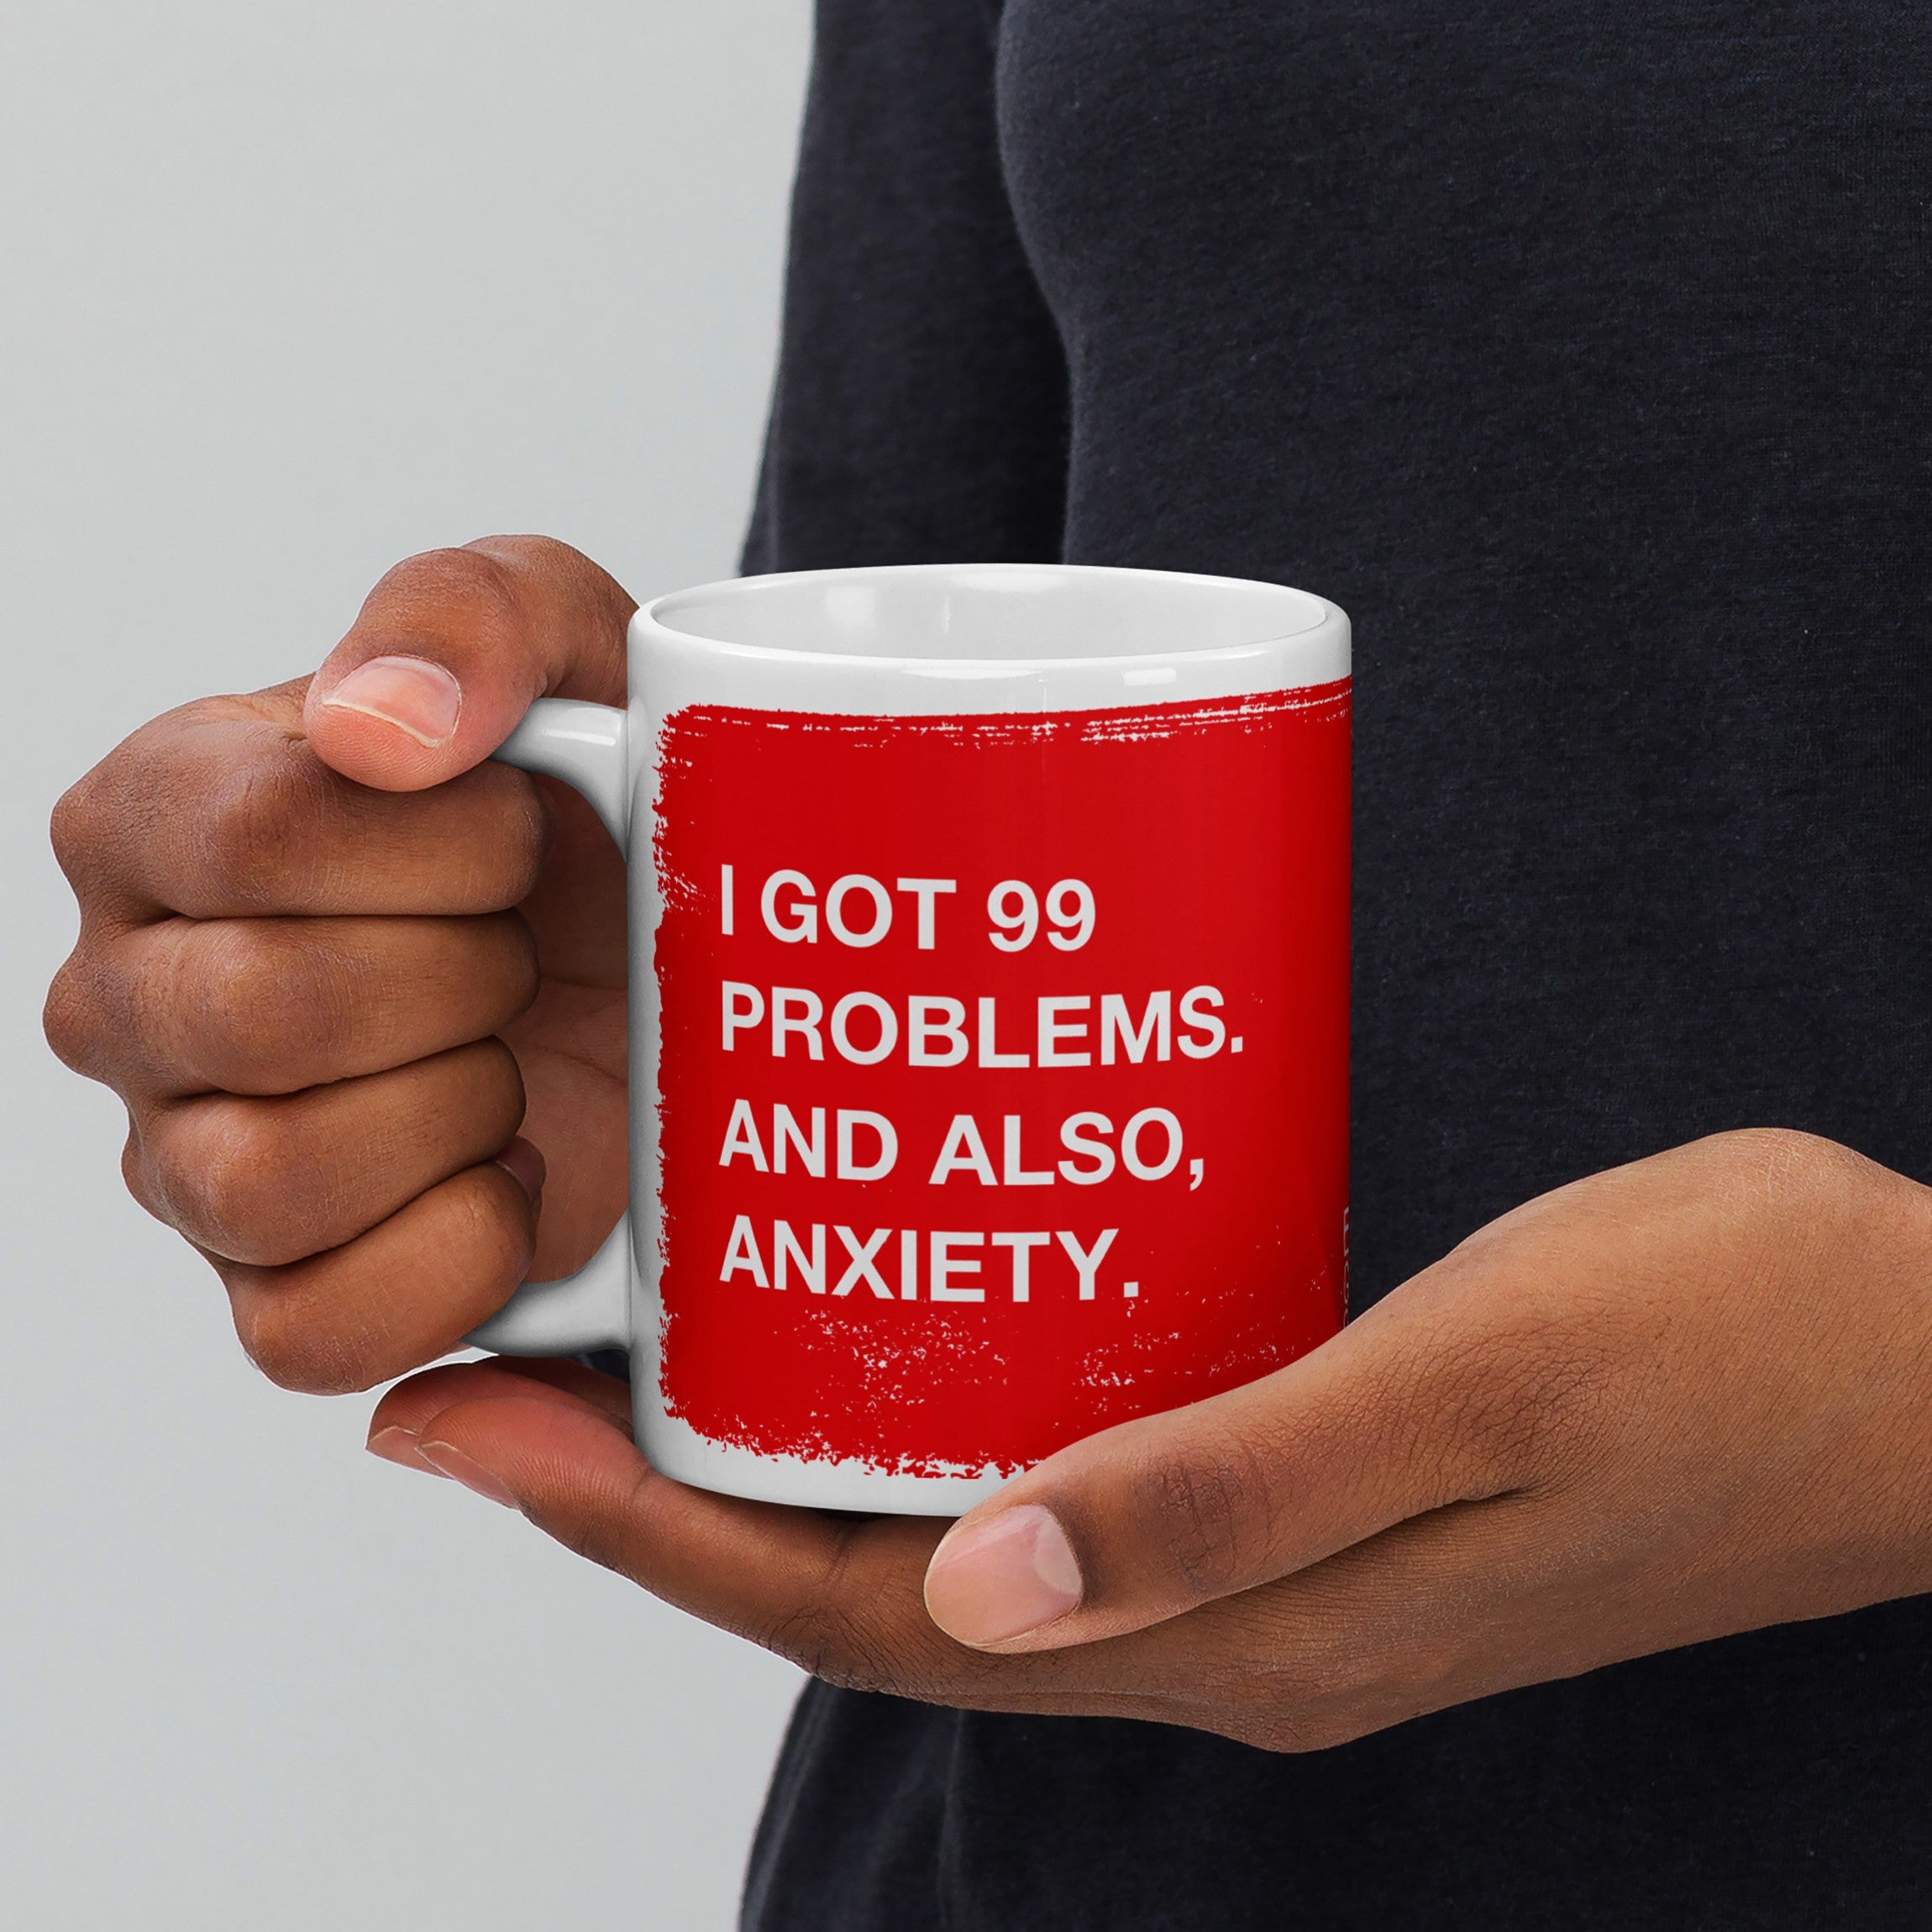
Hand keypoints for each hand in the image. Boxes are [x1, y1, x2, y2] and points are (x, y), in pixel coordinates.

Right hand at [45, 536, 633, 1390]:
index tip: (527, 834)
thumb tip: (375, 726)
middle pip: (268, 1013)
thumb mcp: (565, 644)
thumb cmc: (588, 796)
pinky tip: (515, 1175)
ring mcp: (183, 1158)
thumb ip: (469, 616)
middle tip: (527, 954)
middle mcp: (130, 992)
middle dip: (467, 980)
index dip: (449, 848)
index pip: (259, 835)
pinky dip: (451, 1263)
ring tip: (511, 1056)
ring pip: (268, 1182)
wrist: (663, 949)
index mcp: (157, 814)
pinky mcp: (273, 1291)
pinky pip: (309, 1333)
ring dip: (454, 1112)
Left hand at [365, 1130, 1931, 1748]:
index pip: (862, 1606)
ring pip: (942, 1520)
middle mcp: (1215, 1613)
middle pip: (863, 1578)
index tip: (477, 1431)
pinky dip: (931, 1397)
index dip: (648, 1533)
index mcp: (1239, 1625)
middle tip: (502, 1376)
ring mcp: (1254, 1549)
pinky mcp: (1296, 1462)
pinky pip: (1055, 1453)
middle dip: (659, 1496)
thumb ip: (1241, 1483)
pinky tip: (892, 1299)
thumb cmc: (1731, 1340)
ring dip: (779, 1444)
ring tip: (645, 1332)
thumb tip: (982, 1582)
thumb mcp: (1487, 1378)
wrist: (1916, 1356)